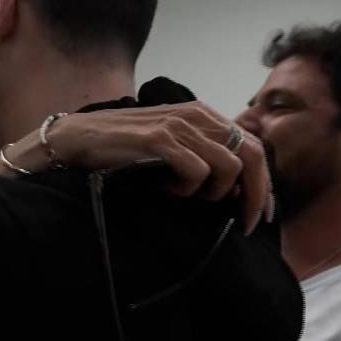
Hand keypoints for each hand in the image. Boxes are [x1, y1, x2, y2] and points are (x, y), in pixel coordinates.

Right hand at [45, 102, 272, 234]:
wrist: (77, 139)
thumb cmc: (122, 149)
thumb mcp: (169, 144)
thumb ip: (200, 154)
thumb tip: (233, 189)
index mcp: (204, 115)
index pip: (253, 147)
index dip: (263, 183)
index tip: (259, 215)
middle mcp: (197, 115)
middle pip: (251, 156)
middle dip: (254, 196)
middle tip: (244, 225)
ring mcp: (180, 126)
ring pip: (228, 167)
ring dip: (212, 193)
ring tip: (185, 197)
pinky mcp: (161, 139)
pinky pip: (196, 172)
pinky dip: (186, 189)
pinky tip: (165, 190)